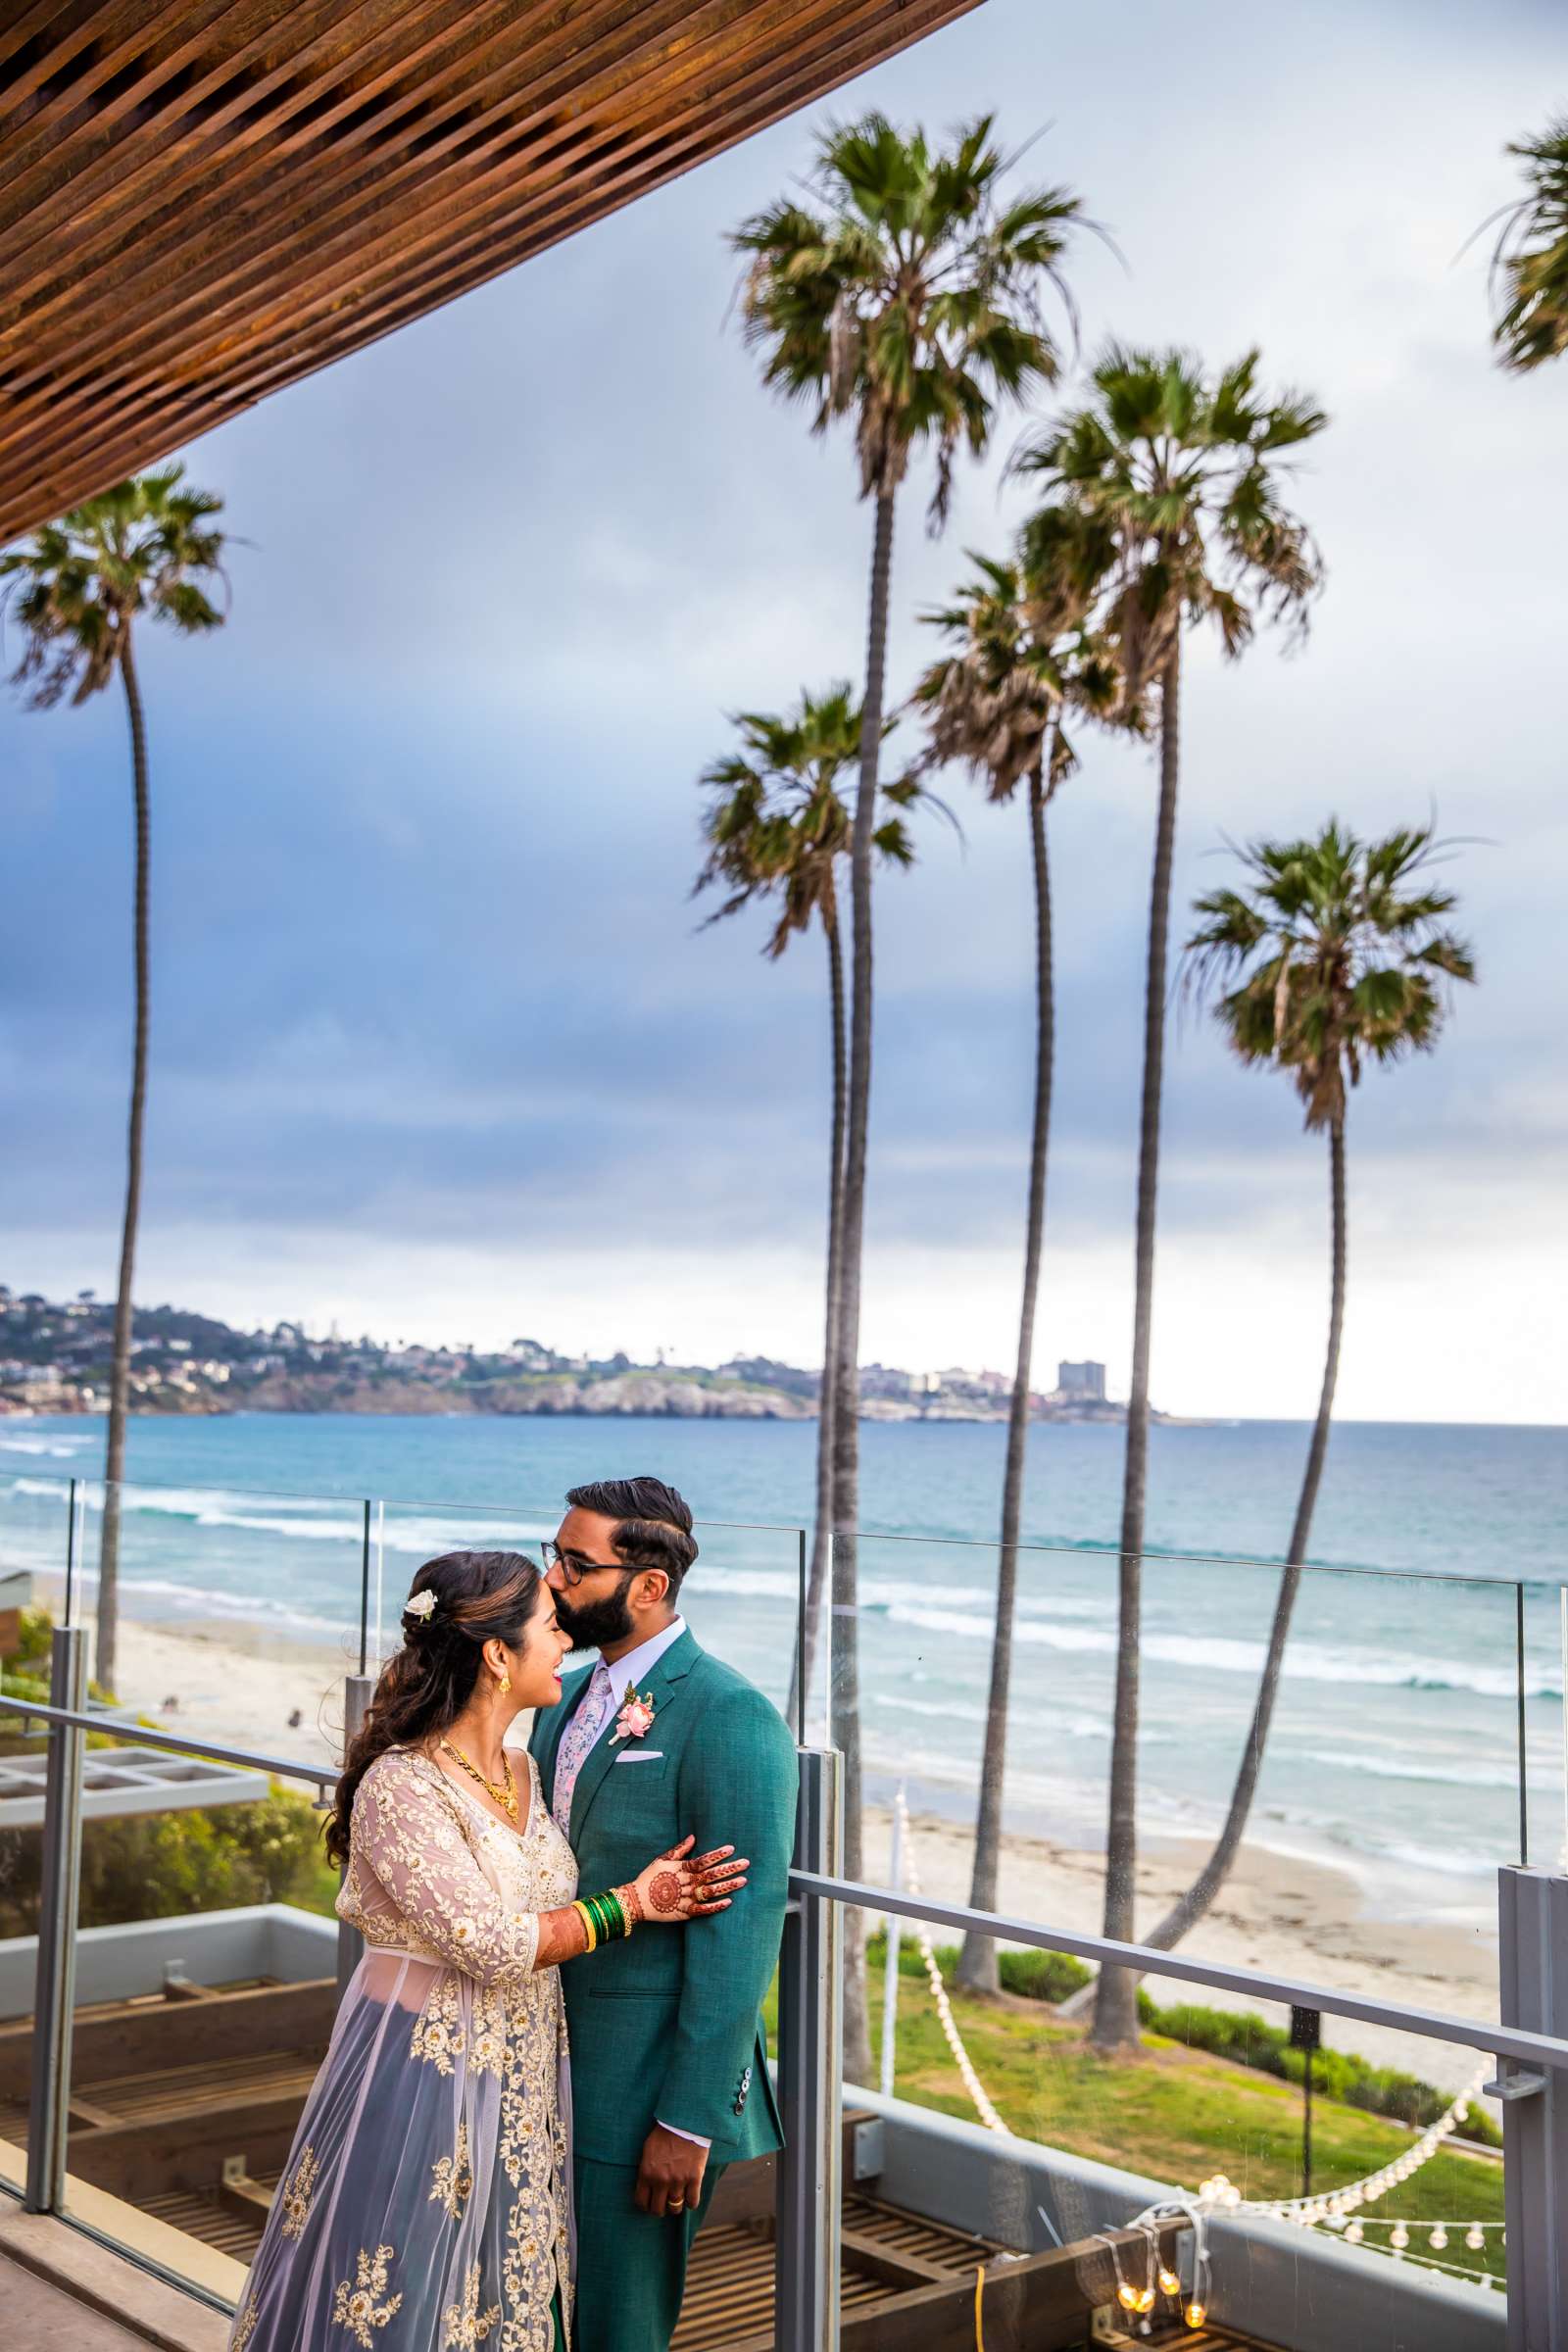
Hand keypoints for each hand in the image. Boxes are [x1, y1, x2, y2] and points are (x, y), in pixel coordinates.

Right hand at [626, 1832, 747, 1926]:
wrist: (636, 1901)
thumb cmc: (649, 1878)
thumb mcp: (662, 1860)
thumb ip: (679, 1850)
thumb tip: (693, 1837)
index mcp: (681, 1869)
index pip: (703, 1860)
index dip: (718, 1855)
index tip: (732, 1849)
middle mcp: (686, 1882)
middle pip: (711, 1875)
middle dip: (729, 1868)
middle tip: (746, 1863)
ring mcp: (686, 1898)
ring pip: (711, 1891)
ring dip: (727, 1886)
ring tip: (743, 1880)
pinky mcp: (685, 1912)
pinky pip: (703, 1910)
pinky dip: (715, 1907)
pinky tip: (729, 1902)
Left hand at [635, 2121, 707, 2217]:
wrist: (685, 2121)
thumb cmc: (665, 2134)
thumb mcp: (648, 2150)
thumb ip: (646, 2170)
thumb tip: (645, 2187)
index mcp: (646, 2173)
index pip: (641, 2202)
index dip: (646, 2206)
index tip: (651, 2203)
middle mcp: (661, 2180)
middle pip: (658, 2210)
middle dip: (660, 2209)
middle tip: (664, 2204)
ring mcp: (678, 2180)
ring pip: (675, 2208)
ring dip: (676, 2206)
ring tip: (677, 2198)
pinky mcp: (694, 2178)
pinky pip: (692, 2202)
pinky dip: (691, 2202)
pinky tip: (690, 2195)